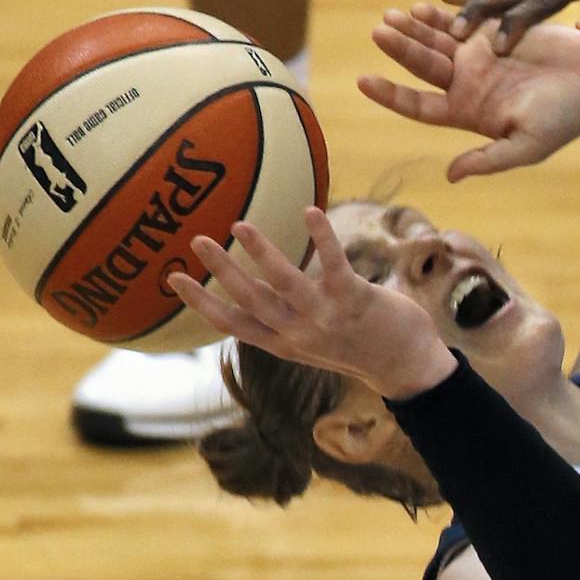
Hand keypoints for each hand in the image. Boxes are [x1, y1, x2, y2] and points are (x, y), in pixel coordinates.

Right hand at [167, 208, 456, 399]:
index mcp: (283, 342)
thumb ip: (283, 315)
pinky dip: (322, 237)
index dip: (201, 302)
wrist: (408, 367)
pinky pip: (335, 265)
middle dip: (222, 270)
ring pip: (286, 284)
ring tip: (240, 225)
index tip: (171, 277)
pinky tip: (310, 211)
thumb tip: (254, 285)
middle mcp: (300, 334)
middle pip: (252, 301)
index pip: (232, 324)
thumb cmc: (356, 345)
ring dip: (262, 253)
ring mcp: (328, 318)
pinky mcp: (358, 301)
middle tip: (197, 239)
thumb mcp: (310, 340)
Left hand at [358, 3, 579, 181]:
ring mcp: (479, 57)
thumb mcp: (526, 146)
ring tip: (391, 16)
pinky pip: (461, 21)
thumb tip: (450, 176)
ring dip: (413, 29)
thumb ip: (488, 159)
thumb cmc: (566, 119)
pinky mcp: (495, 33)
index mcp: (468, 113)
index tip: (364, 80)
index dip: (391, 93)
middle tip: (379, 32)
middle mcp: (468, 85)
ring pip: (436, 41)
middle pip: (422, 66)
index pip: (418, 105)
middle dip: (400, 49)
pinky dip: (441, 15)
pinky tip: (424, 6)